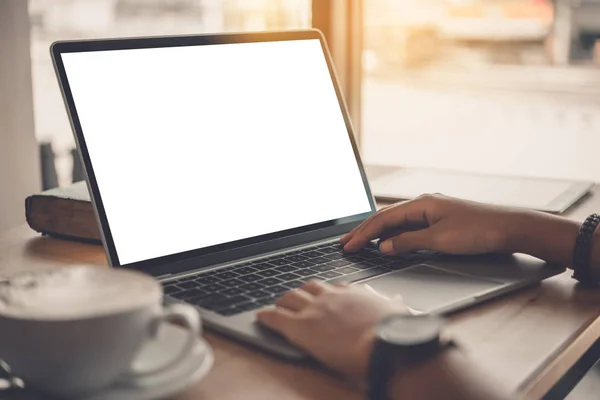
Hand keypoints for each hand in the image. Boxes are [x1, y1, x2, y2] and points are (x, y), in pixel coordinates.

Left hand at [256, 281, 407, 379]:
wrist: (385, 345)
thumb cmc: (395, 332)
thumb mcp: (398, 312)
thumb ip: (393, 304)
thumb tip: (398, 300)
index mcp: (353, 293)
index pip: (334, 287)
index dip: (325, 293)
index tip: (323, 297)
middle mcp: (331, 296)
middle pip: (309, 287)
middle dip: (301, 293)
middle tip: (297, 300)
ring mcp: (314, 309)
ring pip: (290, 297)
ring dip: (283, 302)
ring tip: (278, 306)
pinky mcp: (300, 327)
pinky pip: (277, 317)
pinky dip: (266, 316)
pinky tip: (260, 317)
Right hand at [341, 194, 533, 255]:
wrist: (510, 228)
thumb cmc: (478, 231)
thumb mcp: (439, 240)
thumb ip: (408, 243)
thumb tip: (384, 246)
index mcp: (421, 204)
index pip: (383, 219)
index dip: (363, 233)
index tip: (348, 246)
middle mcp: (424, 204)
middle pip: (386, 218)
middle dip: (364, 231)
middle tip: (345, 242)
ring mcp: (433, 211)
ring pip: (397, 222)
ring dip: (378, 233)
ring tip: (360, 242)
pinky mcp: (441, 220)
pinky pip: (409, 226)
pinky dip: (394, 234)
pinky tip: (390, 242)